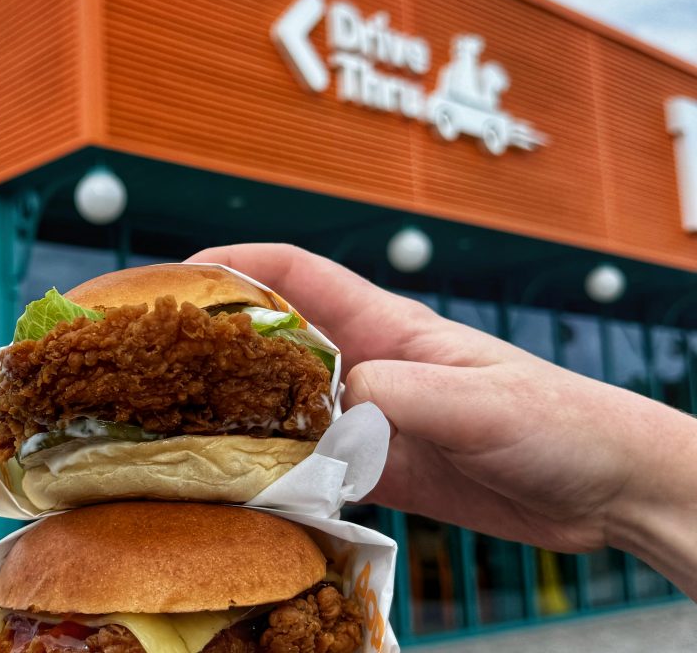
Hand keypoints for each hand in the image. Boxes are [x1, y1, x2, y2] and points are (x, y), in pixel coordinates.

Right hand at [188, 244, 696, 596]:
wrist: (604, 489)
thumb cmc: (559, 421)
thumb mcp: (480, 400)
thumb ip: (401, 393)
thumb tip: (330, 405)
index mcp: (387, 327)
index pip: (295, 275)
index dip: (232, 266)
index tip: (174, 279)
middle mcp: (366, 367)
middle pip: (271, 342)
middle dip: (212, 343)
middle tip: (152, 365)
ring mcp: (369, 420)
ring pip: (281, 408)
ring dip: (234, 414)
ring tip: (176, 431)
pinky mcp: (379, 470)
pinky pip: (310, 466)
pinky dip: (274, 474)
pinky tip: (242, 490)